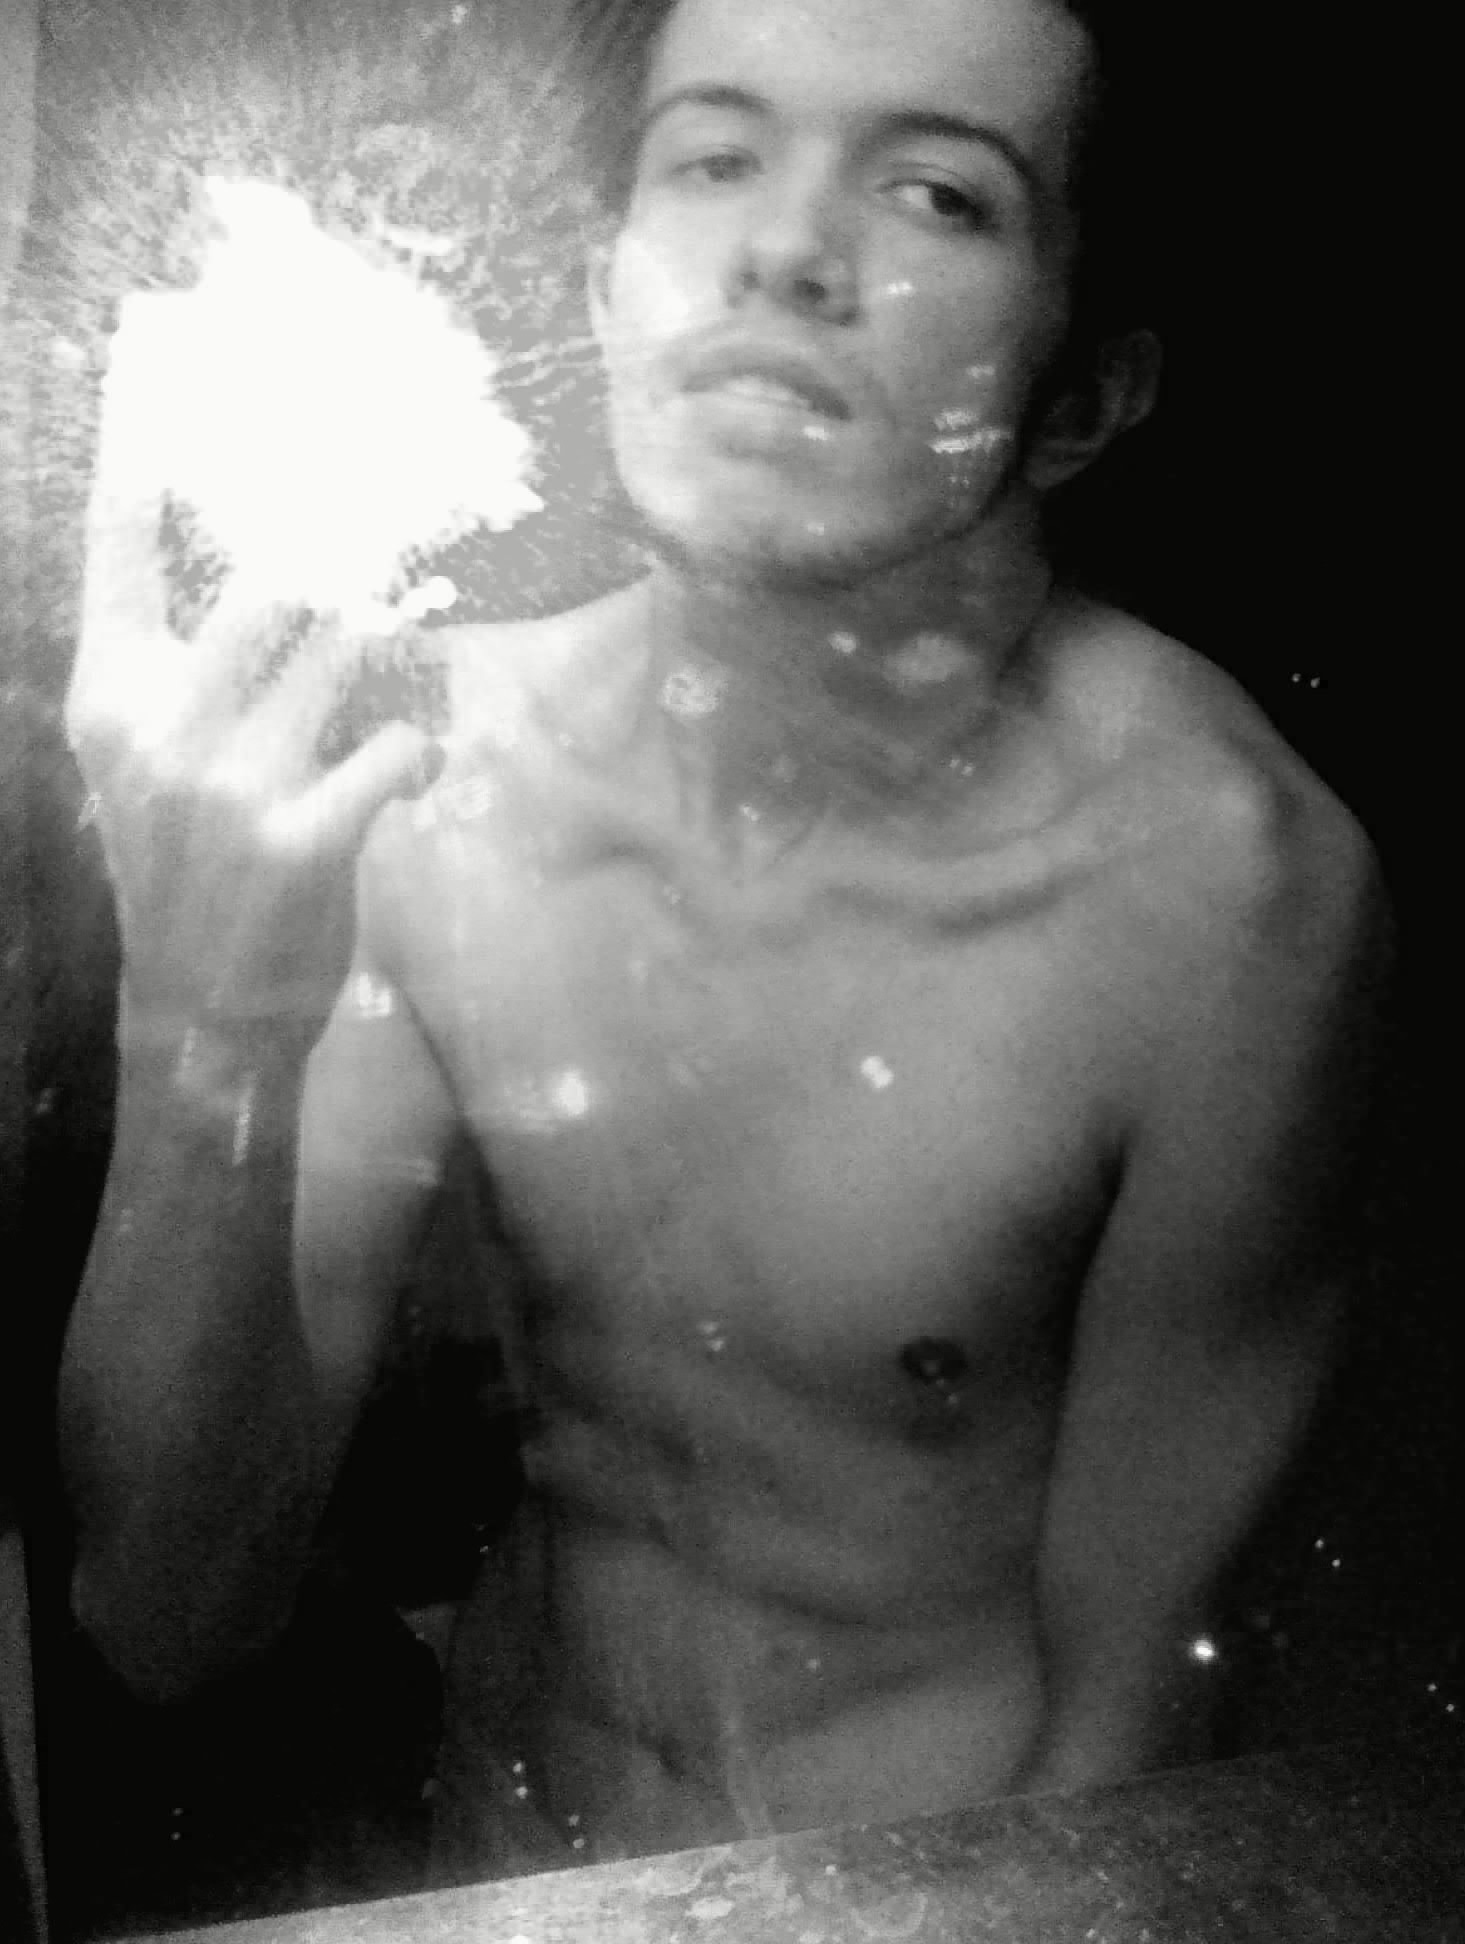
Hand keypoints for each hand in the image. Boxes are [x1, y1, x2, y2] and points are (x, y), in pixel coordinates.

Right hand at [65, 293, 441, 1070]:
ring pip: (341, 646)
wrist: (199, 1009)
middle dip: (337, 529)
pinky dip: (419, 750)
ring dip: (397, 633)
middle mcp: (161, 725)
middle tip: (392, 481)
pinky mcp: (305, 836)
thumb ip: (184, 667)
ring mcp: (232, 781)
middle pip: (264, 577)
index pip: (118, 546)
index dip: (140, 448)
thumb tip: (280, 574)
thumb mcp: (150, 762)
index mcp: (110, 695)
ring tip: (421, 618)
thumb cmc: (186, 868)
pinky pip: (397, 745)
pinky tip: (412, 771)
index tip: (160, 353)